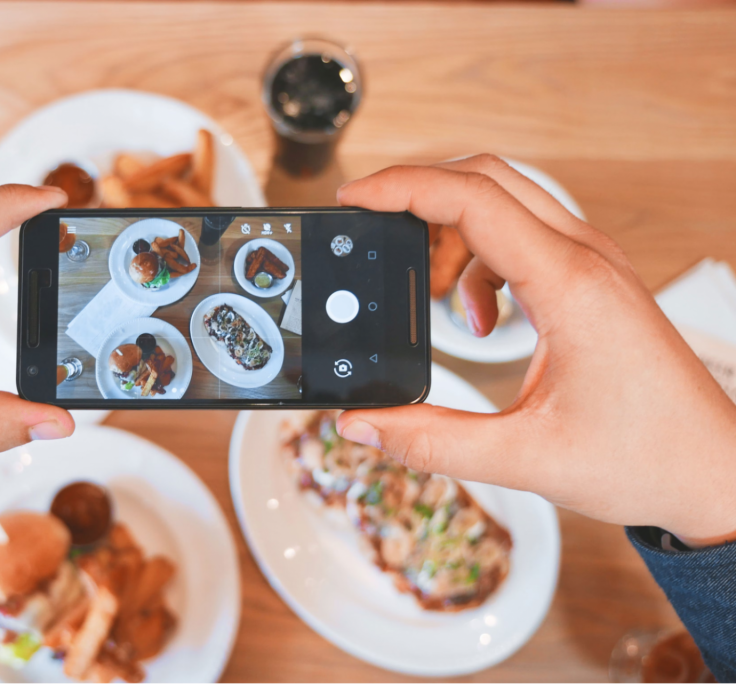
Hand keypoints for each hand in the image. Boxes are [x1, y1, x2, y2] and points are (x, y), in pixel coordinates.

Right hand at [336, 155, 735, 543]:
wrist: (714, 472)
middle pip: (487, 179)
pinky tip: (481, 318)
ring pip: (505, 203)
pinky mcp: (592, 281)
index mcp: (569, 286)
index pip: (473, 199)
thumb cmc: (646, 458)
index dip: (402, 188)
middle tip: (373, 227)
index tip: (354, 198)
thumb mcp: (524, 457)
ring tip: (429, 294)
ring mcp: (593, 265)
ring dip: (451, 232)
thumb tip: (363, 423)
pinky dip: (481, 263)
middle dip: (419, 195)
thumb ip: (431, 442)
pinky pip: (522, 237)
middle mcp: (585, 259)